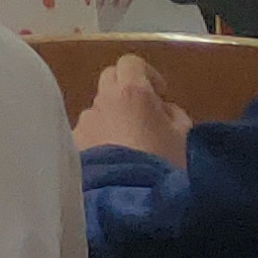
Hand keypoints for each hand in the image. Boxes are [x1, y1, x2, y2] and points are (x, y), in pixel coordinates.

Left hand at [75, 56, 194, 165]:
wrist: (129, 195)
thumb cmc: (163, 163)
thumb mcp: (184, 137)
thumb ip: (175, 114)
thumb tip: (164, 108)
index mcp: (131, 91)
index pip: (131, 62)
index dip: (147, 74)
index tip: (160, 94)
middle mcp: (103, 99)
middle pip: (110, 78)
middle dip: (127, 88)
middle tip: (145, 112)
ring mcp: (84, 120)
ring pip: (99, 107)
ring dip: (113, 115)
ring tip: (130, 142)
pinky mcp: (73, 141)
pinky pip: (88, 131)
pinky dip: (100, 136)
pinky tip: (113, 159)